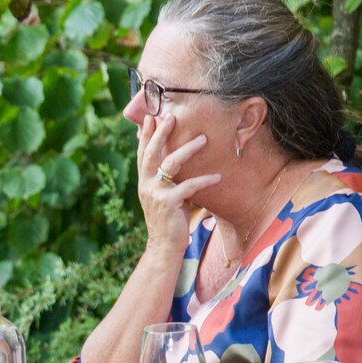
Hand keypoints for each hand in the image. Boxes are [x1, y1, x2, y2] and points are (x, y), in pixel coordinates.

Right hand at [136, 114, 221, 254]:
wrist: (164, 246)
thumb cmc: (168, 219)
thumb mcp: (164, 196)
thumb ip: (166, 179)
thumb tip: (177, 162)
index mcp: (144, 181)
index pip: (143, 153)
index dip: (147, 135)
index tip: (152, 117)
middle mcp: (146, 185)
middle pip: (151, 153)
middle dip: (161, 133)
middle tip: (171, 117)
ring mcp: (155, 193)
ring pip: (169, 164)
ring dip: (187, 150)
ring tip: (203, 140)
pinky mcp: (168, 203)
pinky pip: (189, 186)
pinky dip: (204, 180)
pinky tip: (218, 176)